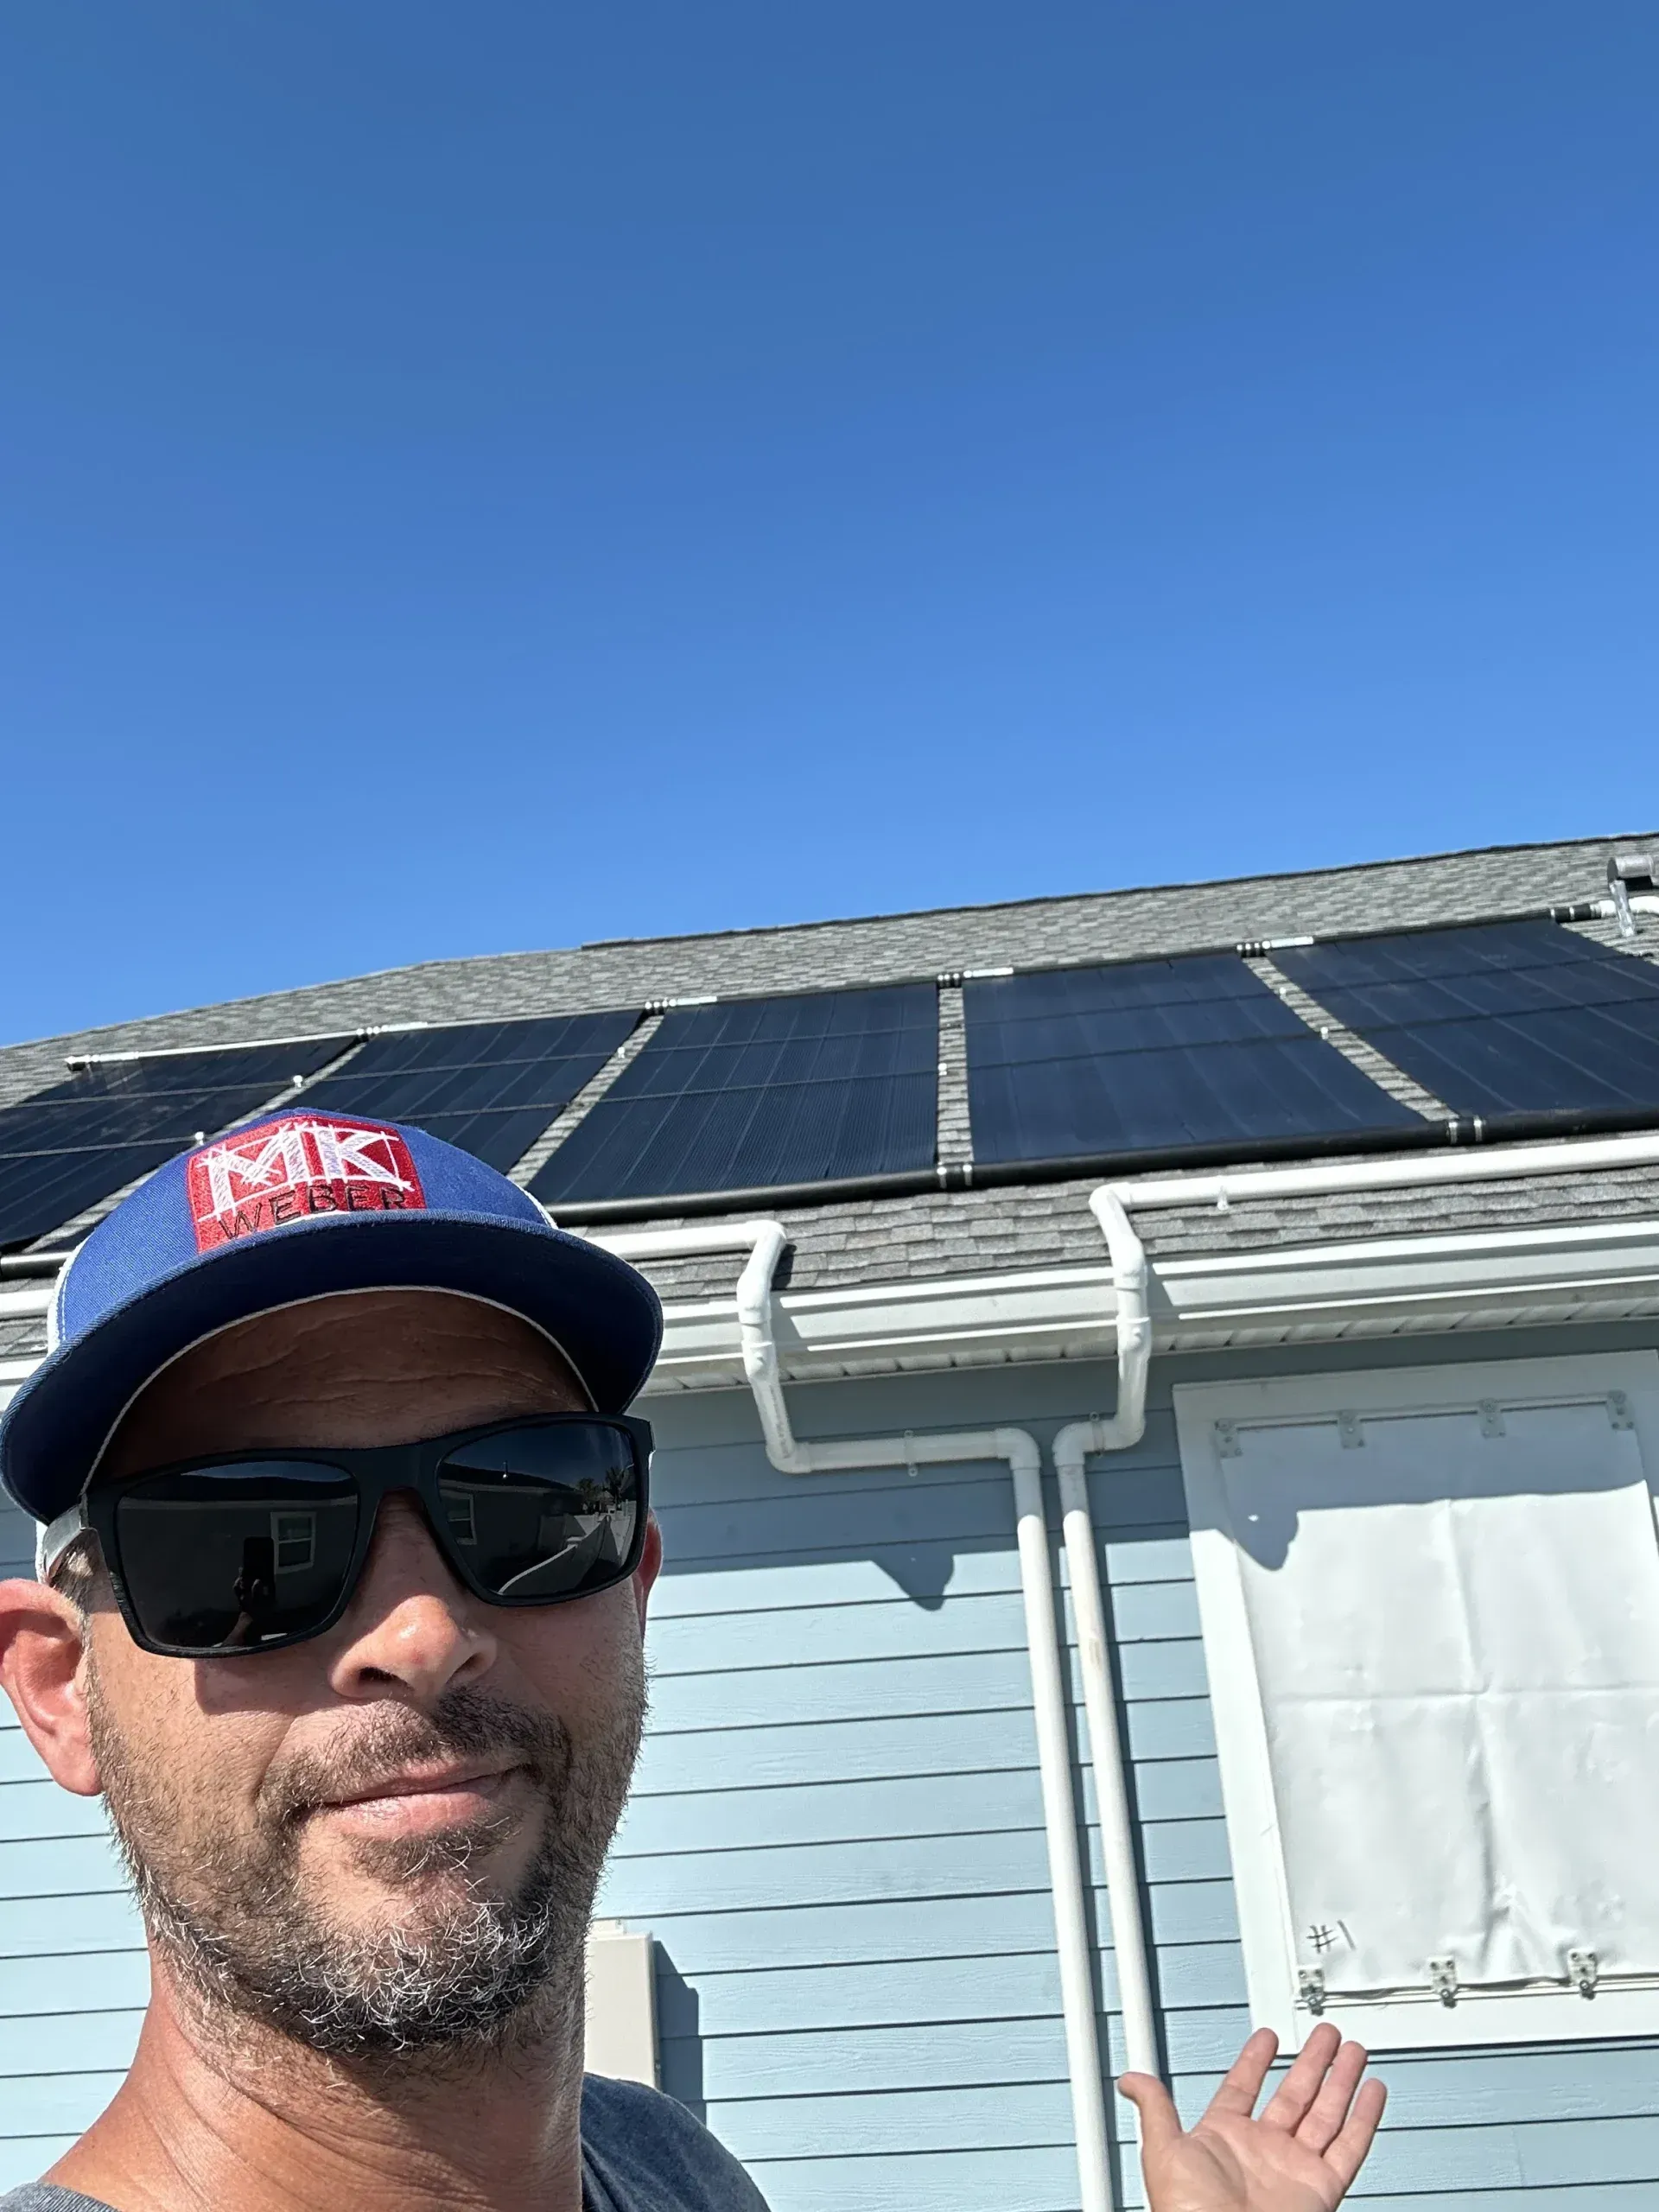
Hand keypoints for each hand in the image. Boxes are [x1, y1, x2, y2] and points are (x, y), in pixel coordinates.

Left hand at [1118, 2023, 1385, 2211]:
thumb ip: (1156, 2108)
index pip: (1243, 2088)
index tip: (1268, 2036)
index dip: (1255, 2060)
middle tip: (1325, 2034)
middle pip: (1293, 2095)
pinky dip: (1364, 2118)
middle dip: (1311, 2062)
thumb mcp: (1164, 2150)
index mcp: (1224, 2139)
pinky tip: (1371, 2090)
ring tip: (1352, 2049)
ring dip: (1340, 2081)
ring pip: (1325, 2114)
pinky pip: (1349, 2147)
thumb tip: (1130, 2080)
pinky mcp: (1321, 2188)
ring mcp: (1293, 2168)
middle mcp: (1262, 2152)